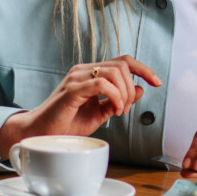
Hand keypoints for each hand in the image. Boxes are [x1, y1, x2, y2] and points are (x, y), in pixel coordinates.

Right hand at [0, 56, 160, 158]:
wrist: (40, 134)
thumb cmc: (66, 124)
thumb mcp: (100, 113)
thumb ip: (119, 100)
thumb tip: (141, 89)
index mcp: (91, 73)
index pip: (123, 61)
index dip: (144, 69)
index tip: (157, 82)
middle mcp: (83, 70)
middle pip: (123, 64)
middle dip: (133, 86)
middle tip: (126, 108)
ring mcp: (76, 78)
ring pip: (115, 72)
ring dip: (125, 93)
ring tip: (119, 111)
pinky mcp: (72, 90)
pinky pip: (102, 84)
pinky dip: (115, 96)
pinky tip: (114, 110)